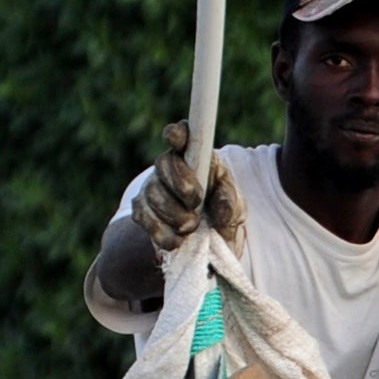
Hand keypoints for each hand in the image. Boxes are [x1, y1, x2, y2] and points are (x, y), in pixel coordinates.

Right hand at [137, 121, 240, 254]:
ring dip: (172, 213)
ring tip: (190, 227)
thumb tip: (223, 206)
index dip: (176, 134)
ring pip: (153, 193)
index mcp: (195, 157)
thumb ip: (231, 202)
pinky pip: (144, 218)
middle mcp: (169, 167)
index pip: (181, 135)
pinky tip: (176, 241)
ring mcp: (152, 188)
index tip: (176, 140)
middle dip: (179, 184)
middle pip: (163, 163)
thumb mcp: (236, 208)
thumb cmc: (222, 214)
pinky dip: (161, 232)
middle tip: (195, 203)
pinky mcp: (141, 211)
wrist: (207, 244)